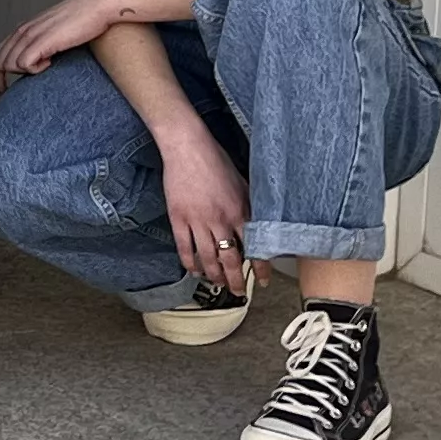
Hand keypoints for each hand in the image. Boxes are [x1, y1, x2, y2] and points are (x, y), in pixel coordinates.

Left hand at [0, 0, 125, 89]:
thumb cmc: (83, 19)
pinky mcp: (43, 40)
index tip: (5, 89)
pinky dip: (34, 70)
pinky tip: (50, 63)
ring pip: (9, 64)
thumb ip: (43, 44)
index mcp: (24, 28)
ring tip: (45, 66)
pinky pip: (24, 63)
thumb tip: (40, 63)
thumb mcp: (55, 32)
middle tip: (21, 88)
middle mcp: (24, 30)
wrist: (98, 4)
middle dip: (4, 79)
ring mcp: (32, 34)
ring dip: (23, 72)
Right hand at [157, 124, 250, 289]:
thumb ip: (250, 208)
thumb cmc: (216, 161)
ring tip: (218, 284)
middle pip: (229, 260)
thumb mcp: (243, 184)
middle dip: (236, 280)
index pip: (254, 248)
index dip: (260, 268)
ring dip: (214, 276)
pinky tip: (194, 271)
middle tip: (240, 292)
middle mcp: (220, 220)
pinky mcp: (178, 218)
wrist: (187, 147)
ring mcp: (197, 221)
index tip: (263, 281)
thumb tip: (258, 226)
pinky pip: (184, 248)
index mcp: (239, 211)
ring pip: (207, 258)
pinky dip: (189, 263)